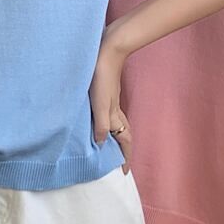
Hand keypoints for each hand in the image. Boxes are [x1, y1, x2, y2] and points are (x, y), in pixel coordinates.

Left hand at [89, 34, 131, 174]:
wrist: (107, 52)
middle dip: (123, 150)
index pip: (124, 141)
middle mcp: (115, 111)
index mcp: (115, 115)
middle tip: (118, 163)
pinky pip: (110, 116)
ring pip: (117, 125)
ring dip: (115, 138)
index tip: (124, 172)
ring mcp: (111, 102)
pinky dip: (108, 125)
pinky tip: (100, 121)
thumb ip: (100, 124)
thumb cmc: (101, 76)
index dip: (125, 157)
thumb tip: (100, 143)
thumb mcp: (98, 103)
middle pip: (123, 135)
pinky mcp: (106, 94)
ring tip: (109, 148)